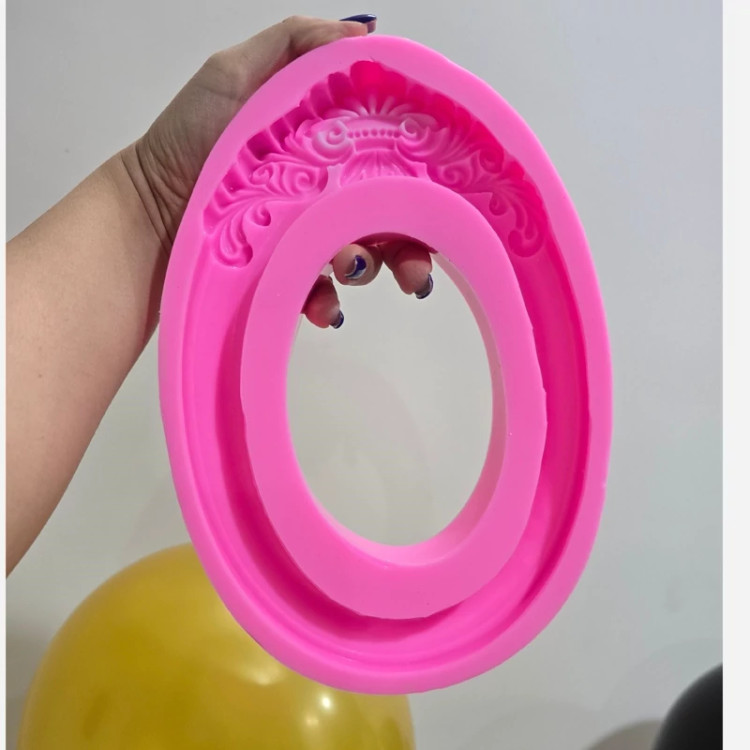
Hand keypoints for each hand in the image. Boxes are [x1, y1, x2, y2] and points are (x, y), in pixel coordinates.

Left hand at [126, 15, 433, 328]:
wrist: (150, 211)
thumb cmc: (189, 139)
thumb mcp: (234, 74)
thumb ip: (297, 45)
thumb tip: (366, 33)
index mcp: (328, 147)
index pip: (389, 159)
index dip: (418, 177)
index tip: (435, 193)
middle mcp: (327, 192)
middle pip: (389, 217)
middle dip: (413, 243)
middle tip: (415, 266)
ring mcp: (310, 237)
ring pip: (365, 259)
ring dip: (372, 268)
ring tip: (351, 267)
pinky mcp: (290, 275)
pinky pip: (324, 294)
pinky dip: (330, 303)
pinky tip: (323, 306)